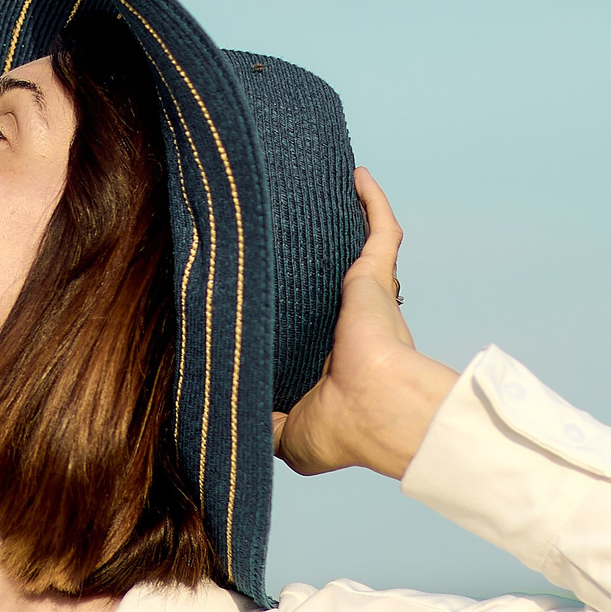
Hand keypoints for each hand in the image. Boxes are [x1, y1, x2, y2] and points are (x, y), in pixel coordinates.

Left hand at [270, 167, 457, 479]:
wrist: (376, 410)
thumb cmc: (340, 426)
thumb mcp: (286, 435)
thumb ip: (261, 422)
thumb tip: (230, 417)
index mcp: (332, 358)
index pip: (308, 325)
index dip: (292, 310)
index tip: (265, 294)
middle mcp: (350, 325)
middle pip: (330, 279)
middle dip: (314, 254)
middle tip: (282, 228)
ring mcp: (368, 299)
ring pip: (355, 247)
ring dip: (343, 219)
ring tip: (314, 191)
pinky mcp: (375, 277)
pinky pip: (380, 229)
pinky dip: (372, 201)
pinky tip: (356, 176)